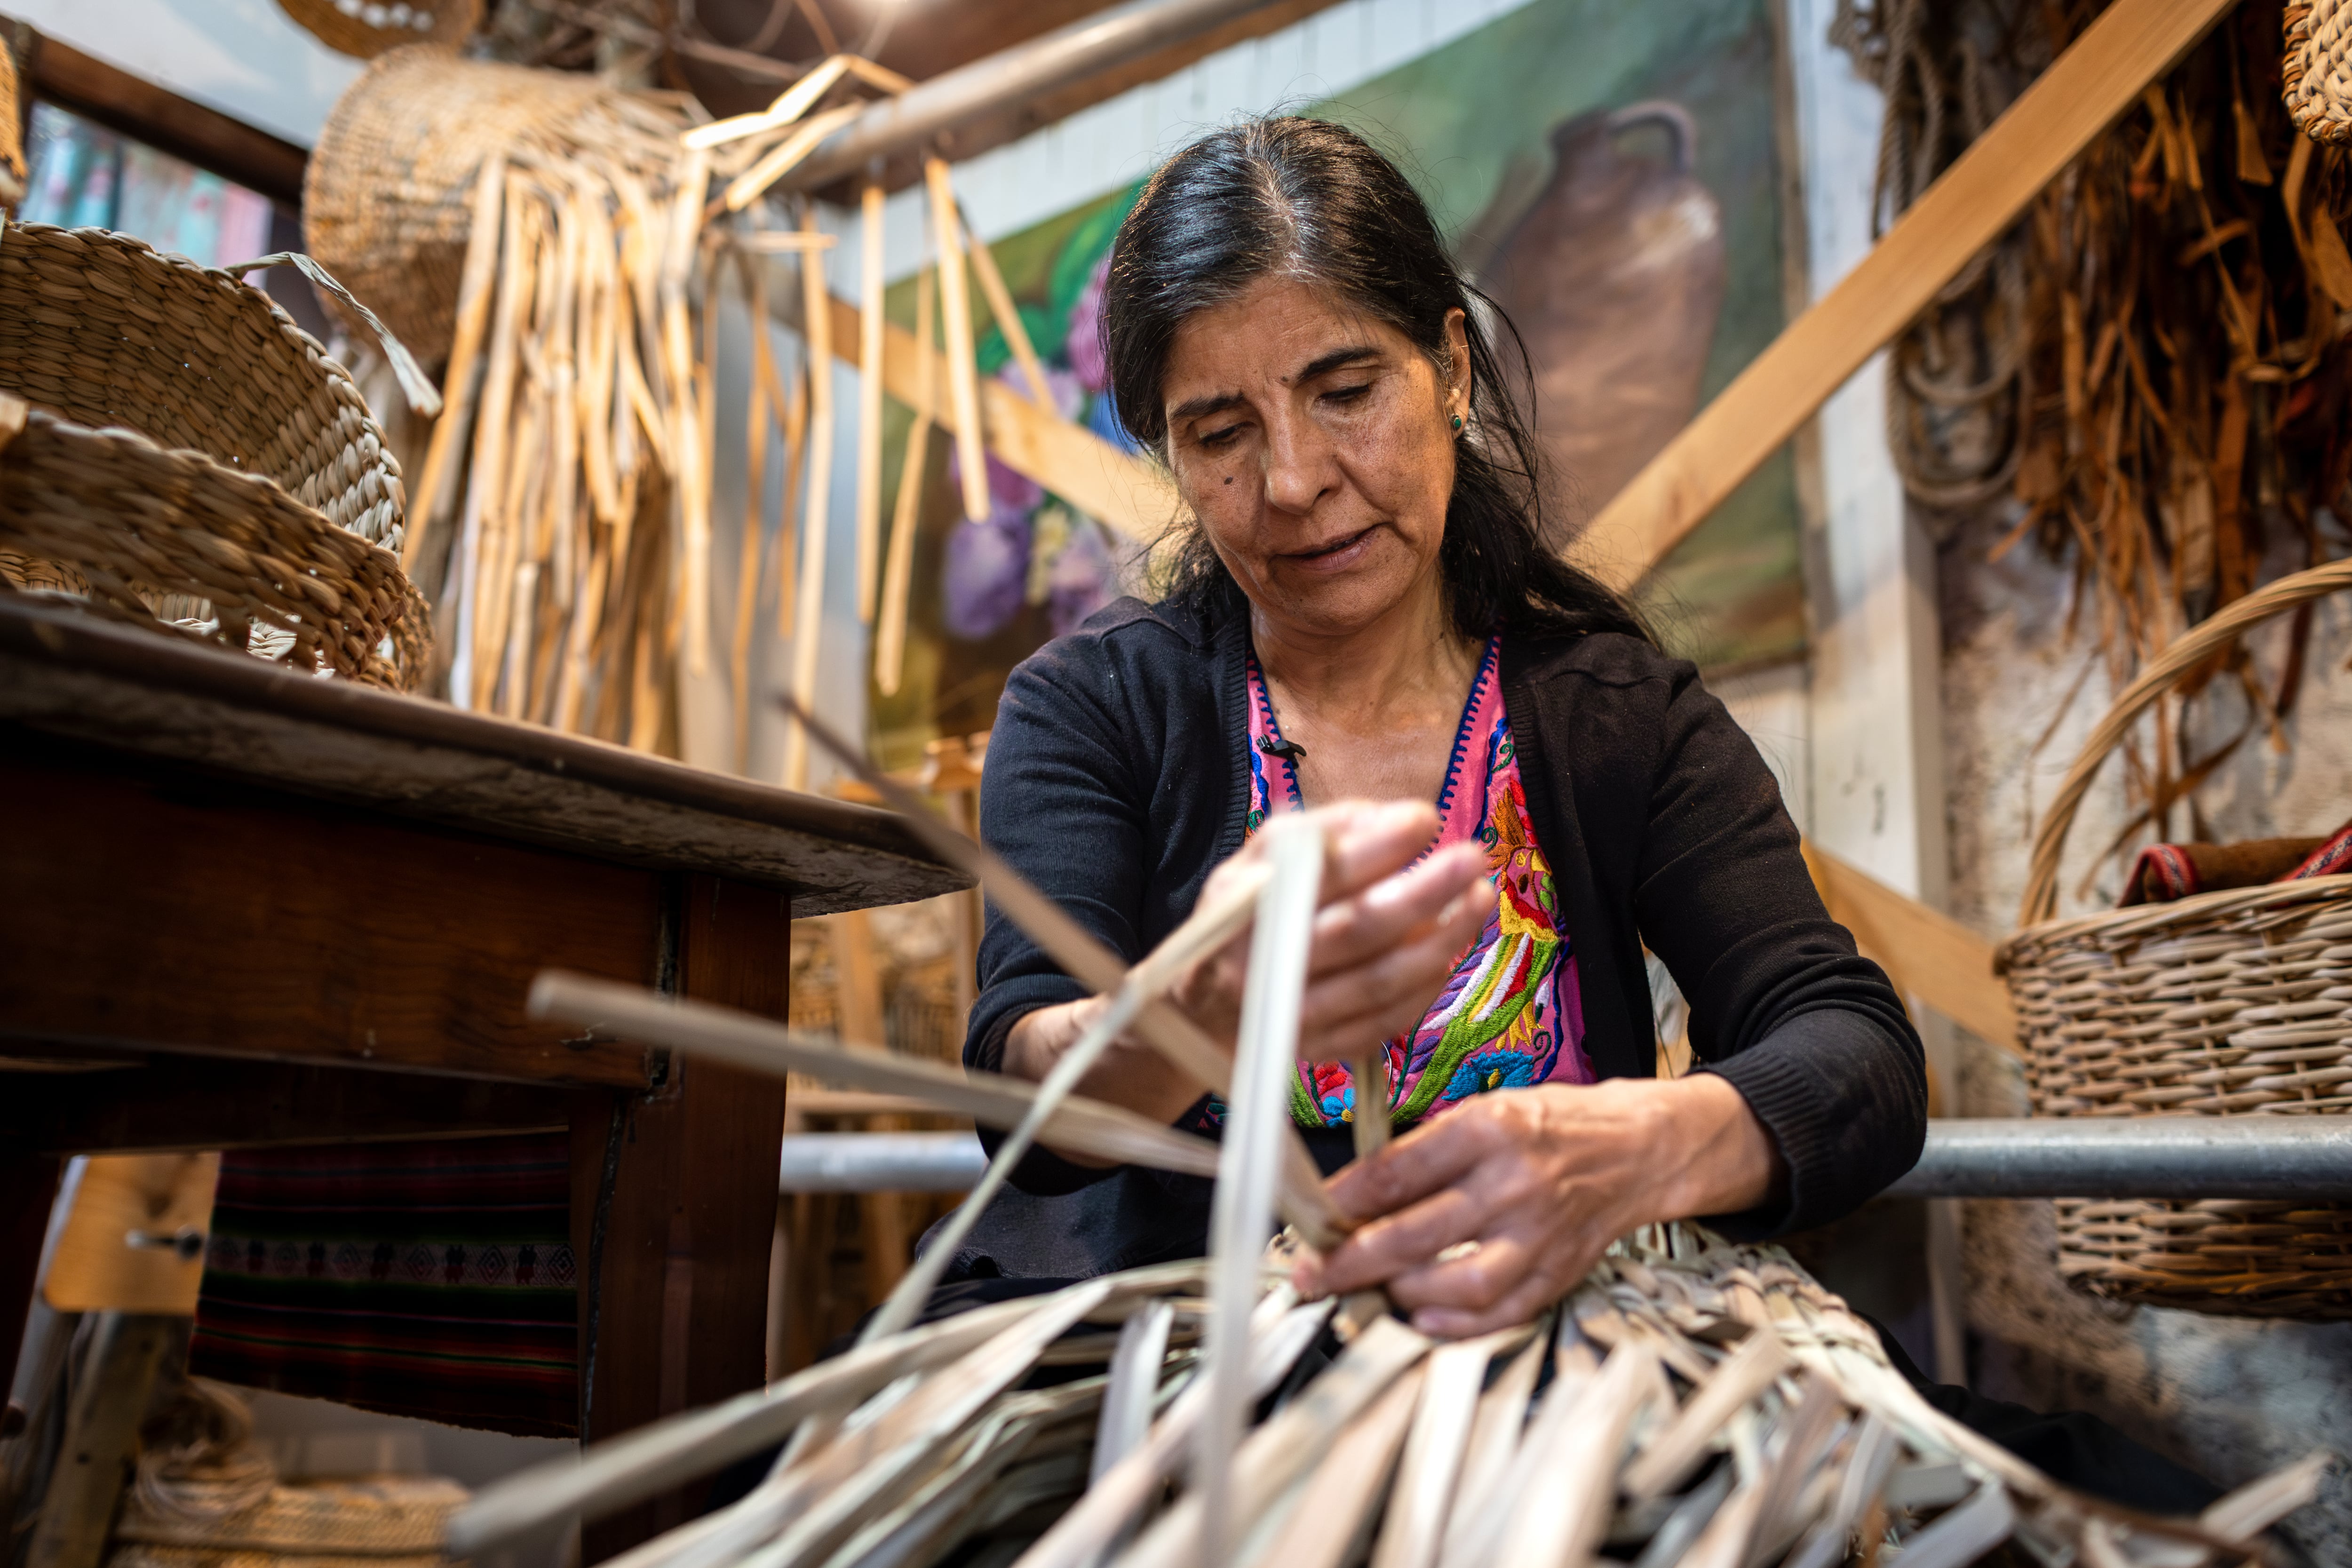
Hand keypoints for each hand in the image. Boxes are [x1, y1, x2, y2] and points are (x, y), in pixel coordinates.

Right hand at [1170, 799, 1494, 1063]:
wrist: (1197, 1012)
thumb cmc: (1242, 919)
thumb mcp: (1255, 863)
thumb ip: (1315, 834)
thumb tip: (1390, 818)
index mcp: (1244, 908)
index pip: (1317, 875)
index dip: (1376, 848)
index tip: (1425, 818)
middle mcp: (1263, 967)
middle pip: (1357, 930)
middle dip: (1424, 892)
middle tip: (1472, 857)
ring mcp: (1291, 1017)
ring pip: (1379, 982)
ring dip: (1440, 940)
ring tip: (1479, 899)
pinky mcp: (1317, 1052)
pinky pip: (1383, 1022)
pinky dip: (1424, 988)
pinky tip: (1449, 953)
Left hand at [1291, 1074, 1783, 1336]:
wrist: (1637, 1148)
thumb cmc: (1552, 1125)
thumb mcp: (1486, 1112)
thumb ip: (1425, 1152)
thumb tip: (1354, 1196)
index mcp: (1490, 1129)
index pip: (1398, 1171)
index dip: (1344, 1201)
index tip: (1311, 1218)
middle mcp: (1514, 1182)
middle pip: (1415, 1233)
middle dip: (1351, 1260)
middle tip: (1314, 1274)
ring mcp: (1540, 1233)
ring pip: (1458, 1283)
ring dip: (1402, 1294)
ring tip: (1370, 1292)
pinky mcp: (1560, 1270)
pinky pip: (1502, 1311)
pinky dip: (1456, 1326)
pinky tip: (1421, 1321)